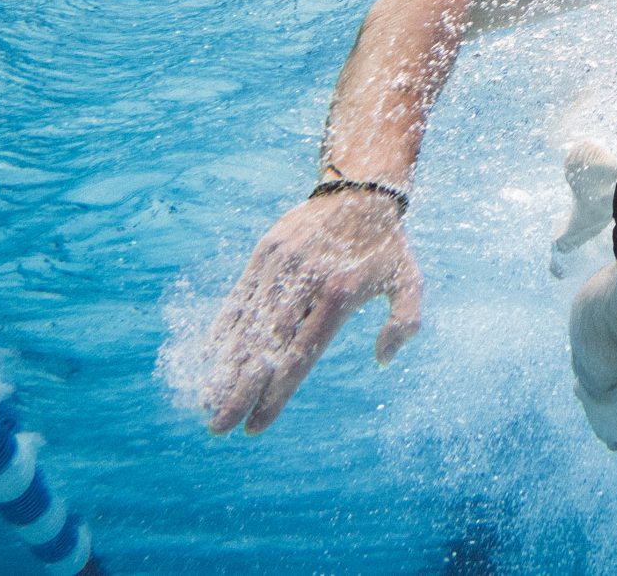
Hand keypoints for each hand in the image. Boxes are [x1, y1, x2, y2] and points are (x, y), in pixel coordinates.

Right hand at [202, 189, 423, 434]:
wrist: (360, 189)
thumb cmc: (386, 246)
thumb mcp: (409, 280)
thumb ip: (404, 322)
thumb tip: (382, 360)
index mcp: (338, 294)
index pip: (300, 356)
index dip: (276, 395)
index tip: (256, 426)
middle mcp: (304, 281)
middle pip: (265, 348)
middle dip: (239, 392)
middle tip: (219, 428)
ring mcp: (279, 265)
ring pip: (246, 326)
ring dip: (224, 368)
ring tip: (208, 404)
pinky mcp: (264, 252)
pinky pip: (239, 298)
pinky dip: (222, 330)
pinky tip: (209, 361)